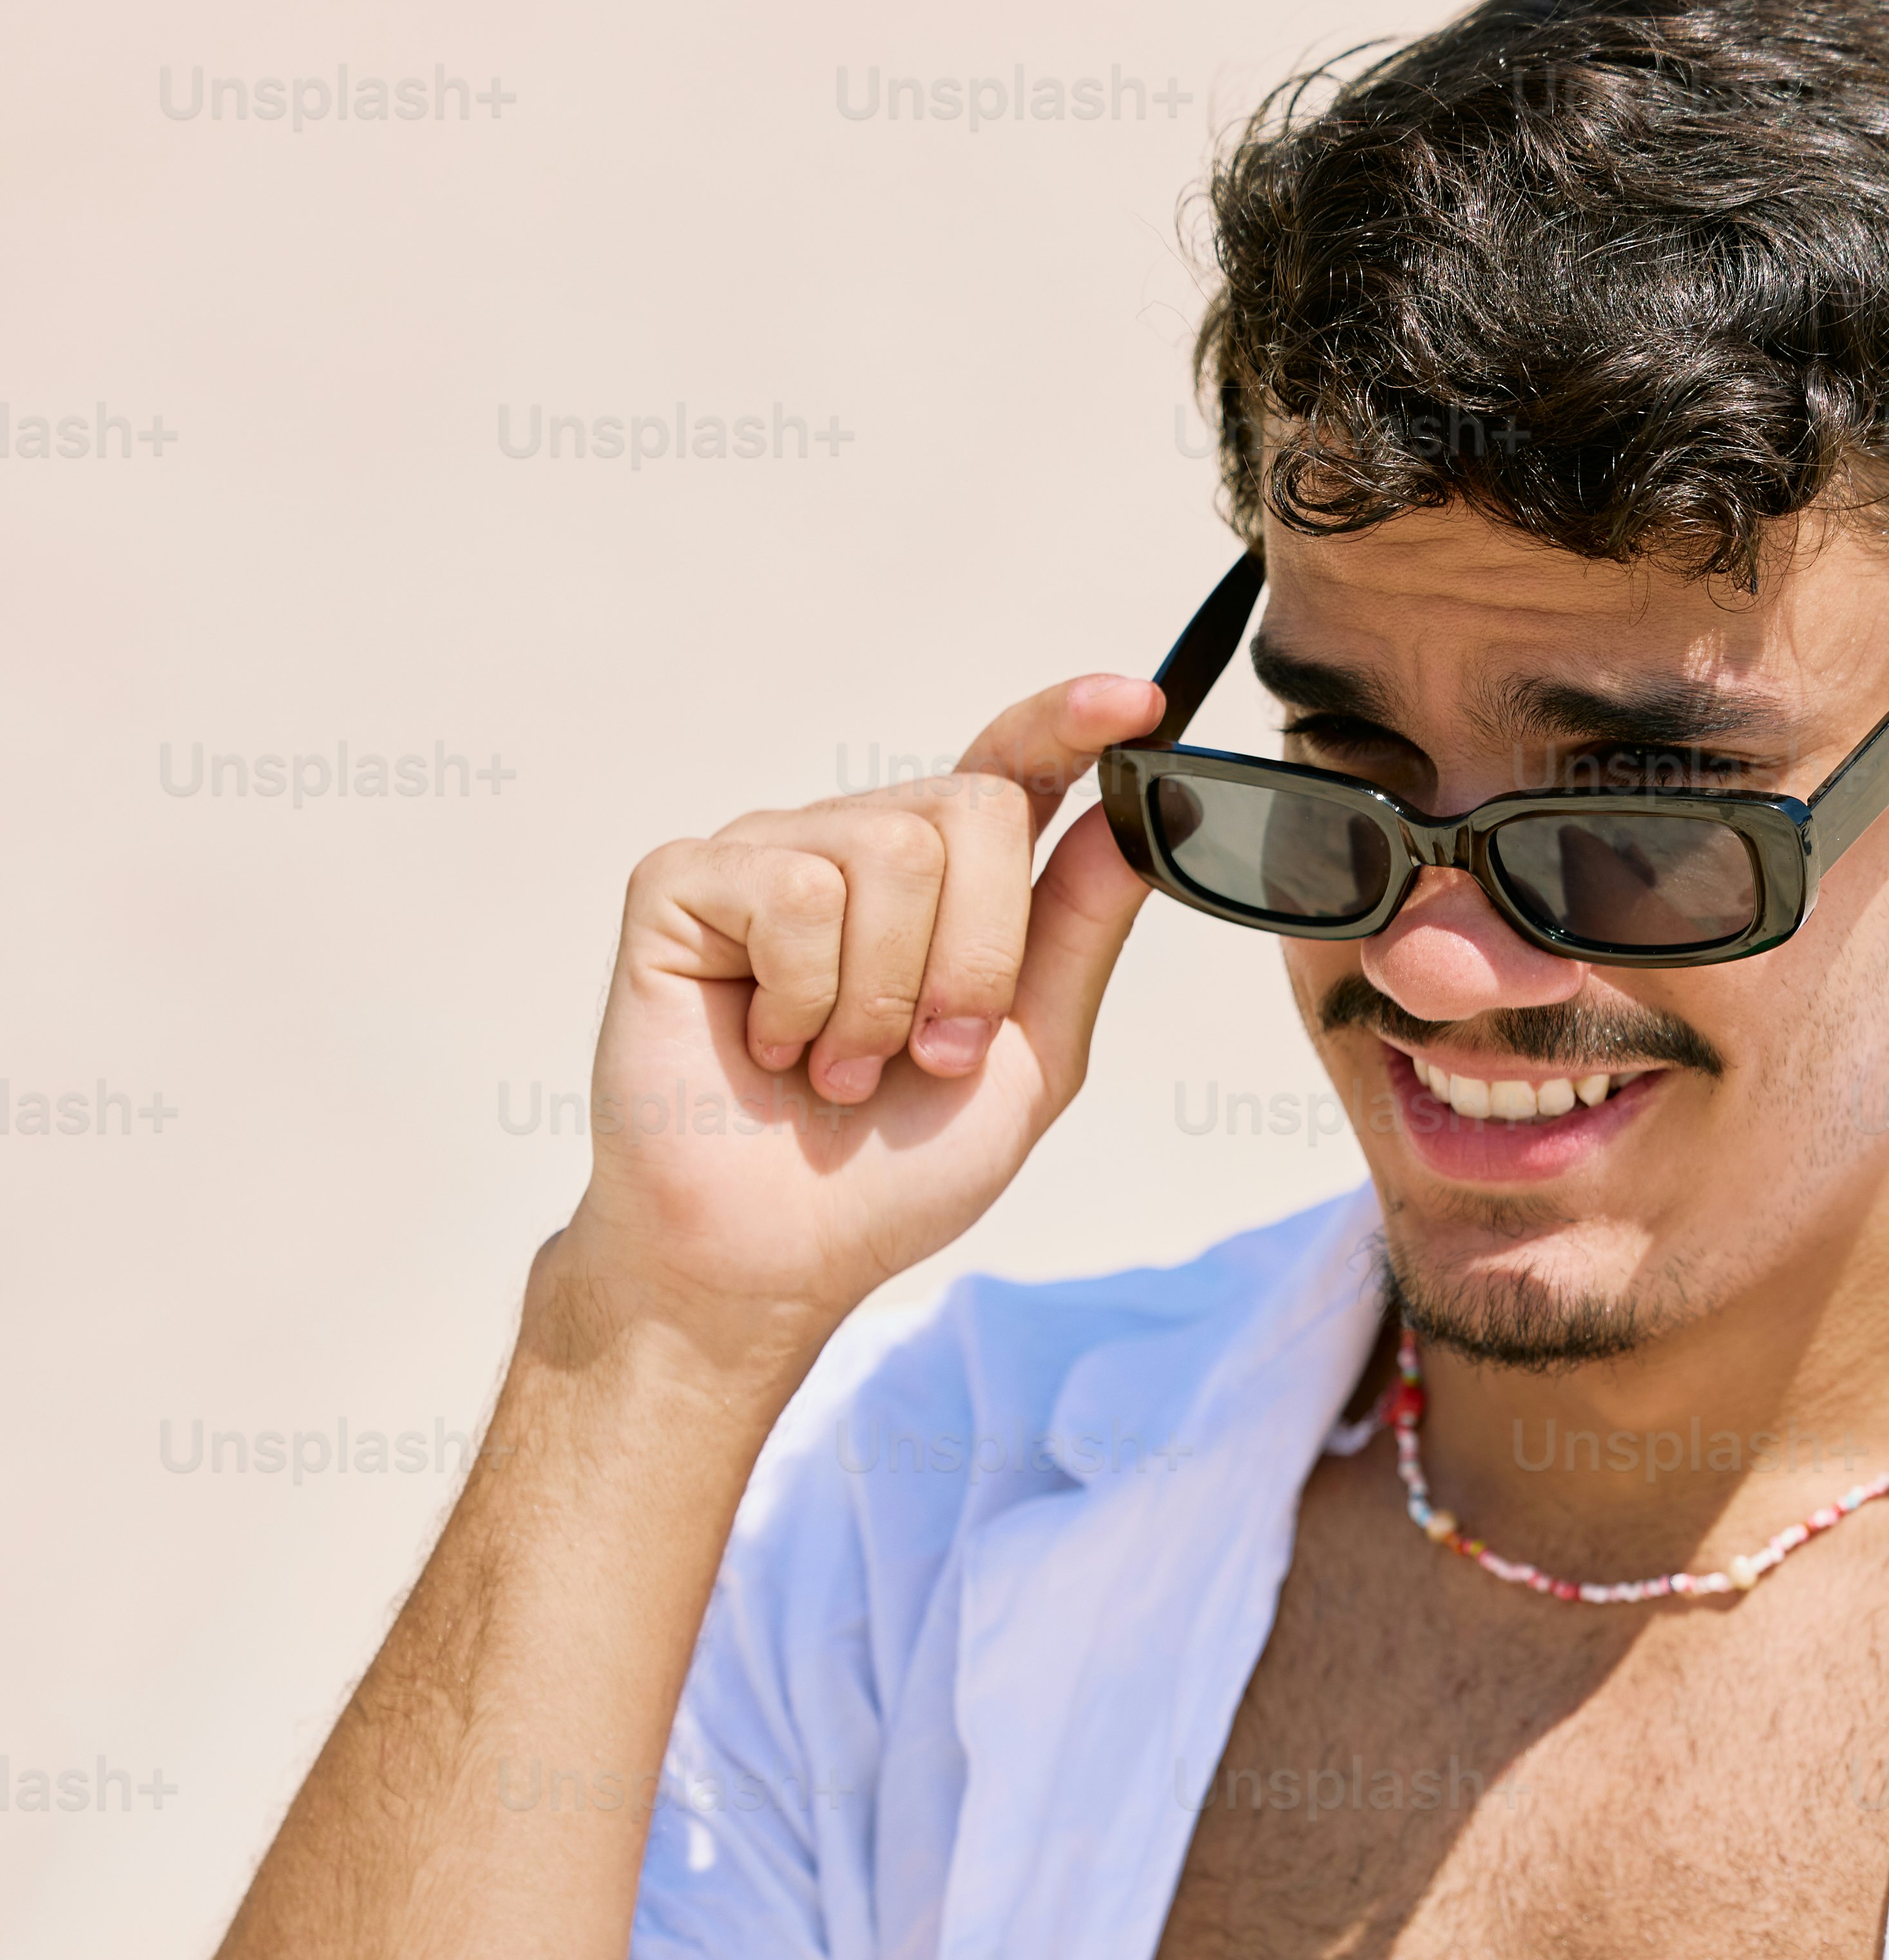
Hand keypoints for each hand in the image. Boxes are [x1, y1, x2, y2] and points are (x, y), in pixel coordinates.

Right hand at [542, 667, 1162, 1373]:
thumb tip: (1134, 819)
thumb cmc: (886, 1171)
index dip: (1068, 723)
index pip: (1009, 766)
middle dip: (975, 960)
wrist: (770, 1256)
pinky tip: (770, 1046)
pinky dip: (803, 996)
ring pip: (887, 849)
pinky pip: (793, 891)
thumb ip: (1077, 936)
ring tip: (838, 1066)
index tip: (1134, 703)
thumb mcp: (1027, 1059)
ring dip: (883, 998)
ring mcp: (764, 855)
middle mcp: (852, 849)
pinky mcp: (683, 883)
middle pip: (973, 809)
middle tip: (925, 1055)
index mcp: (941, 886)